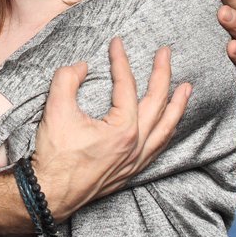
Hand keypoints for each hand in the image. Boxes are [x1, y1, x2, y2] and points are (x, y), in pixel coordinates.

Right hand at [31, 39, 190, 219]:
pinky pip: (158, 147)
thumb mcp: (55, 108)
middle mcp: (135, 146)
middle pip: (157, 104)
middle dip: (163, 74)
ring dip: (177, 106)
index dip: (121, 61)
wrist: (49, 193)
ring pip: (165, 129)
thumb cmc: (53, 154)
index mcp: (122, 130)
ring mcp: (135, 161)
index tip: (117, 43)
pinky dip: (167, 131)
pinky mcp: (130, 171)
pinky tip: (168, 123)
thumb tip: (82, 66)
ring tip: (186, 88)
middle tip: (166, 53)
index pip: (127, 86)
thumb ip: (68, 79)